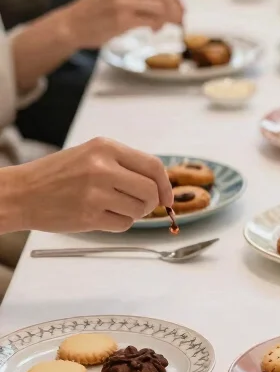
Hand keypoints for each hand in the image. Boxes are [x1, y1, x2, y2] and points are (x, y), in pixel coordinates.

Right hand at [9, 138, 172, 232]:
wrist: (21, 193)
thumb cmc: (57, 175)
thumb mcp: (91, 155)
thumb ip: (124, 165)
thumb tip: (160, 185)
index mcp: (105, 147)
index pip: (153, 166)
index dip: (165, 185)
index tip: (167, 197)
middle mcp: (102, 167)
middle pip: (150, 191)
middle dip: (150, 202)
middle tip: (138, 205)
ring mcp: (96, 193)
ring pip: (139, 210)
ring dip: (133, 214)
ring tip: (113, 207)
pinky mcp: (89, 216)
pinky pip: (123, 225)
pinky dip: (119, 224)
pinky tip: (101, 216)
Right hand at [63, 0, 183, 47]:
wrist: (72, 24)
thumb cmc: (97, 11)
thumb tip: (170, 1)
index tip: (181, 8)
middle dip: (178, 9)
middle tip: (180, 21)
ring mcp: (123, 1)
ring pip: (162, 7)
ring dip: (170, 19)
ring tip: (164, 27)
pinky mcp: (122, 19)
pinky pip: (153, 21)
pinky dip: (159, 26)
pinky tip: (154, 30)